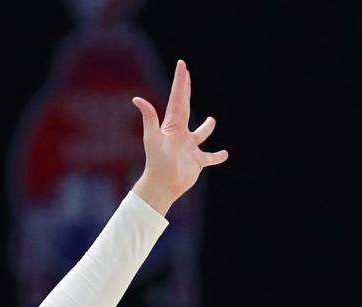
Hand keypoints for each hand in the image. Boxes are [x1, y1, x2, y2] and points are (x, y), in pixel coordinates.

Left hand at [131, 60, 226, 215]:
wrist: (161, 186)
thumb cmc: (156, 162)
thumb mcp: (152, 137)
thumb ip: (149, 117)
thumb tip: (136, 99)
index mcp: (173, 126)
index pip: (178, 99)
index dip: (180, 82)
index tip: (182, 65)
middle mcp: (181, 135)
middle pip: (185, 108)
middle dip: (186, 92)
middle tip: (187, 77)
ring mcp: (190, 148)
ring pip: (201, 135)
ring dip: (207, 128)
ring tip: (212, 120)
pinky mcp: (197, 162)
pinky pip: (210, 157)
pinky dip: (218, 156)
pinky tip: (224, 154)